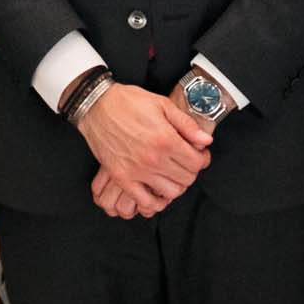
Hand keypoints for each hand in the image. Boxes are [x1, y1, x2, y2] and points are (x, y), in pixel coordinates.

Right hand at [76, 83, 211, 217]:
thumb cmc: (128, 102)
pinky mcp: (122, 177)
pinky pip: (145, 202)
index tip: (199, 154)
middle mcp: (154, 159)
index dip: (203, 159)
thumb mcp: (162, 104)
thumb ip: (186, 125)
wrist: (96, 105)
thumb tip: (206, 141)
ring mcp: (137, 171)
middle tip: (186, 162)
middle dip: (191, 170)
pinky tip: (157, 191)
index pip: (197, 163)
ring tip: (172, 174)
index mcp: (166, 140)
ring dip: (176, 185)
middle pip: (187, 179)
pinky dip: (155, 202)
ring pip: (171, 192)